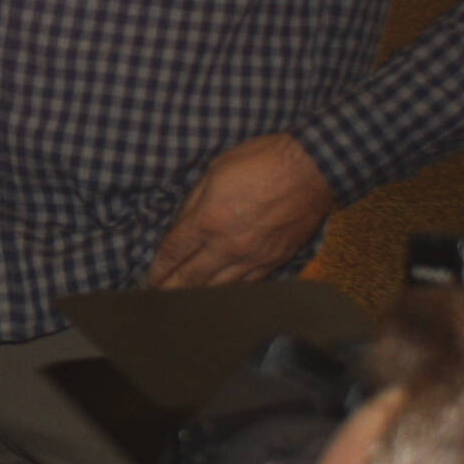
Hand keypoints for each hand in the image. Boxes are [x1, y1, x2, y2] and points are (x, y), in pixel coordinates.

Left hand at [147, 133, 334, 290]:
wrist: (312, 168)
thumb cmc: (262, 161)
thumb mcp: (215, 171)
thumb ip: (195, 200)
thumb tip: (182, 222)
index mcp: (208, 219)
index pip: (175, 251)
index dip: (160, 266)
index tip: (151, 275)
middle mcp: (228, 245)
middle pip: (192, 277)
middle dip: (171, 289)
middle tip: (157, 297)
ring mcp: (254, 257)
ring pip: (219, 287)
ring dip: (198, 295)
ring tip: (183, 302)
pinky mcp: (276, 260)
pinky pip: (248, 284)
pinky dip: (230, 291)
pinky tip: (221, 293)